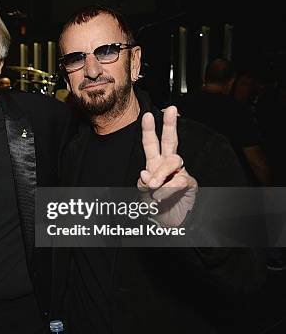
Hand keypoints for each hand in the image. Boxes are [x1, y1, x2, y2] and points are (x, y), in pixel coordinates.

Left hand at [138, 106, 197, 226]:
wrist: (169, 224)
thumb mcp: (142, 195)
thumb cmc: (155, 207)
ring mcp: (180, 173)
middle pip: (171, 141)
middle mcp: (168, 165)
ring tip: (152, 186)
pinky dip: (167, 188)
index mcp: (154, 164)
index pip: (151, 144)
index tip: (148, 115)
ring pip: (173, 160)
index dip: (149, 130)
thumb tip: (145, 173)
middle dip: (170, 124)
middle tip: (170, 109)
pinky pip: (179, 180)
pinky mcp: (189, 184)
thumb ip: (142, 184)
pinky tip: (158, 196)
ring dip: (160, 172)